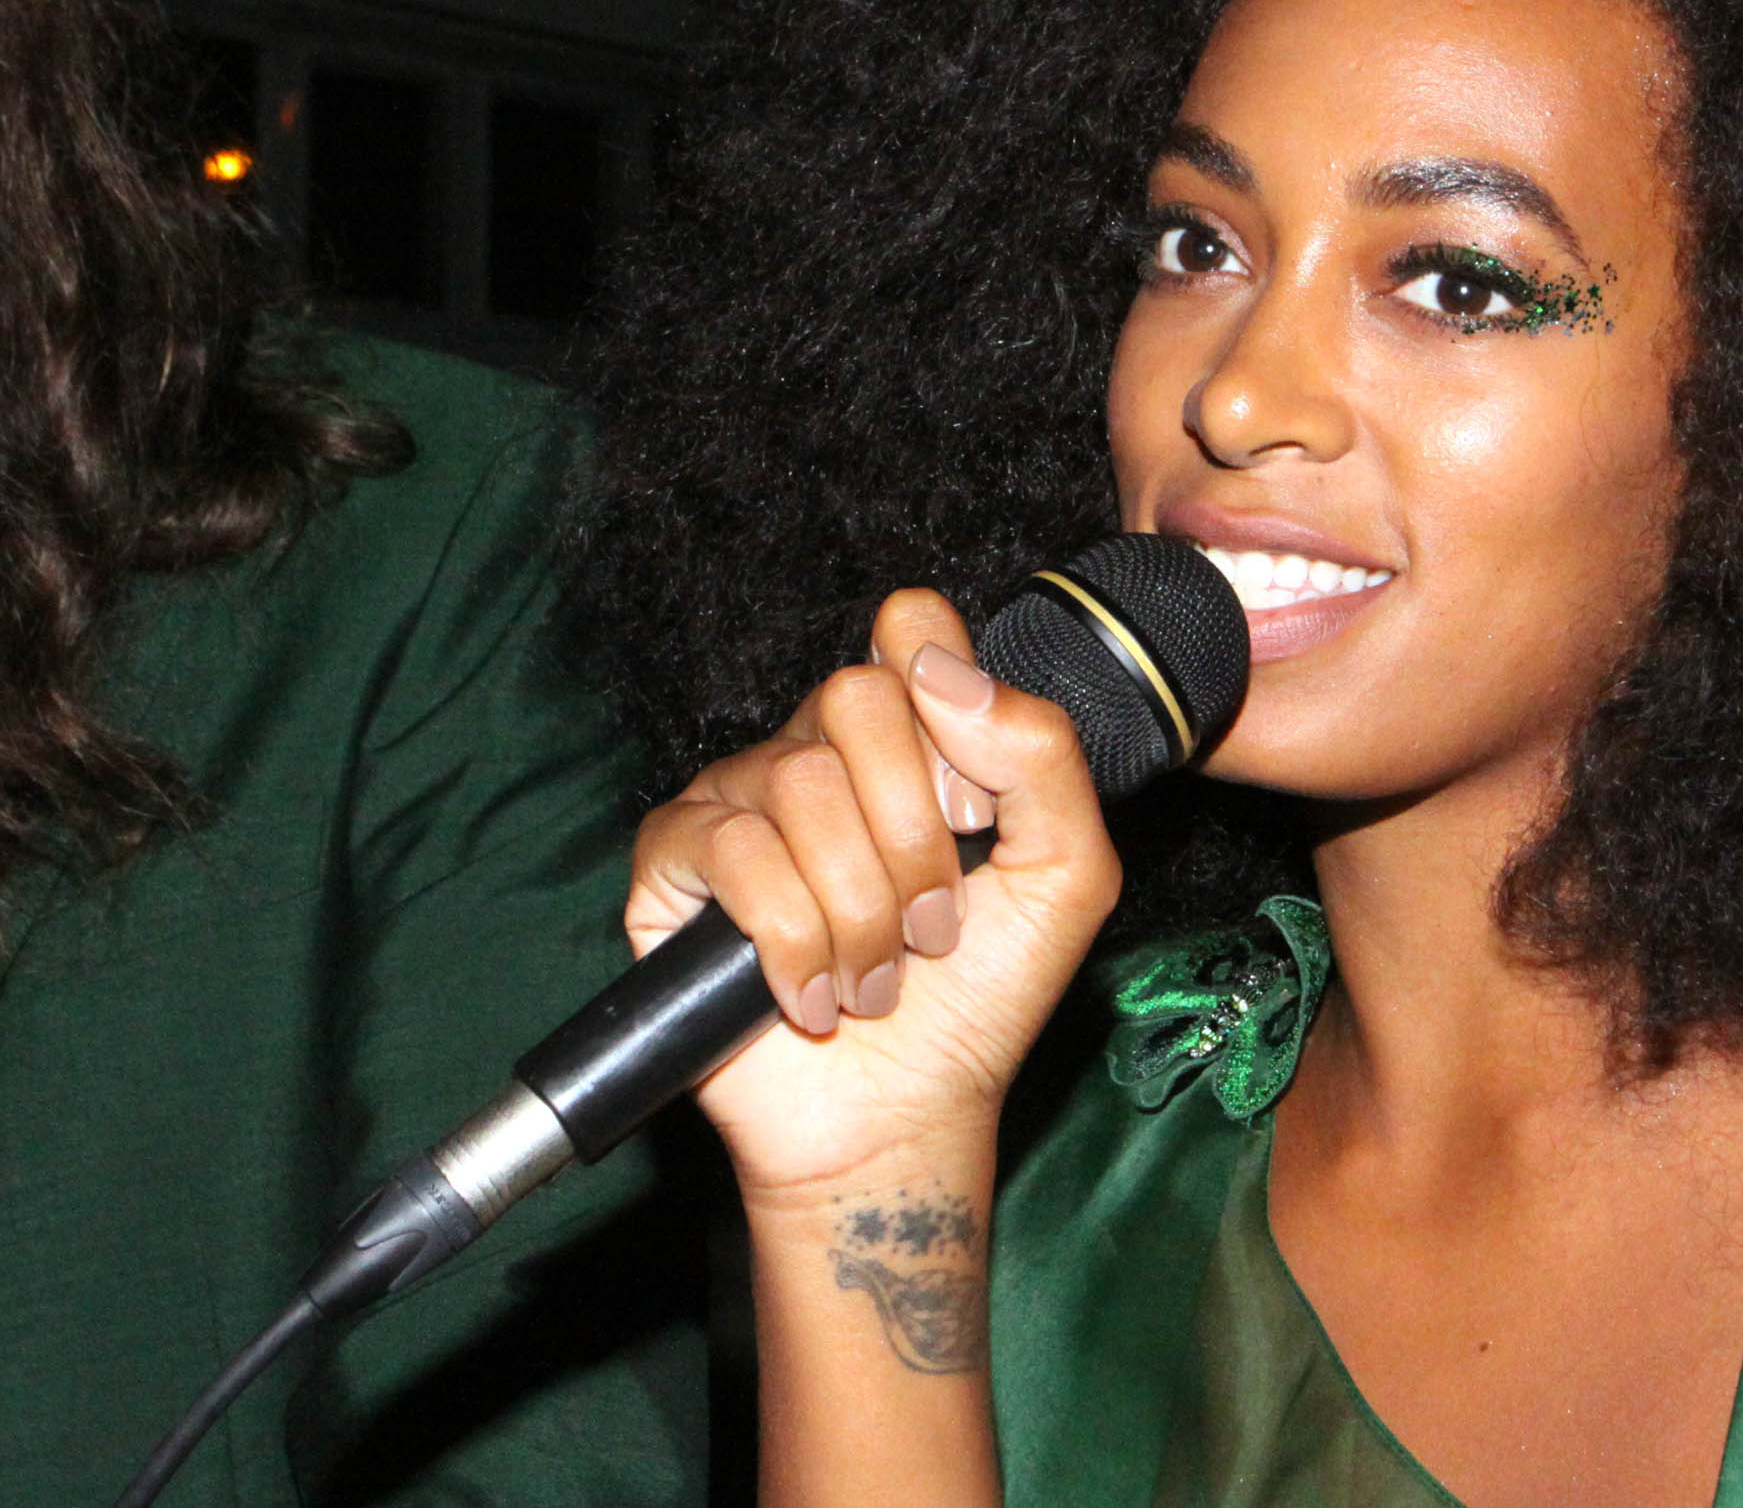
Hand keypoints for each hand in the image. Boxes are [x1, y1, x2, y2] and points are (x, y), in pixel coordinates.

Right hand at [625, 589, 1122, 1200]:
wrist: (905, 1114)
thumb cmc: (983, 994)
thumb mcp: (1068, 872)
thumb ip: (1043, 755)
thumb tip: (940, 670)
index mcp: (912, 737)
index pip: (911, 627)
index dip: (948, 703)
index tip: (975, 814)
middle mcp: (817, 752)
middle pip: (856, 699)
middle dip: (913, 833)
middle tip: (933, 923)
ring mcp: (739, 802)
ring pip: (798, 784)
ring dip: (860, 909)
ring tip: (877, 977)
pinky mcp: (674, 866)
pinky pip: (729, 847)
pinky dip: (791, 938)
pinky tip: (810, 996)